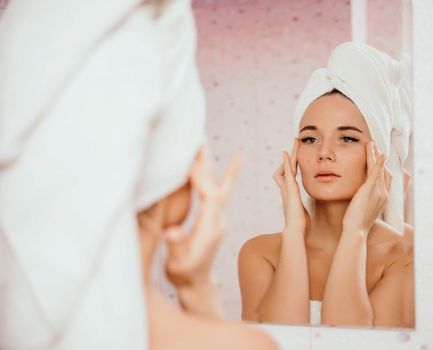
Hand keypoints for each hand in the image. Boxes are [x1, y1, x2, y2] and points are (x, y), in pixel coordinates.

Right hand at [164, 148, 240, 287]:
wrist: (198, 284)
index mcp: (210, 230)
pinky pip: (217, 192)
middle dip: (207, 166)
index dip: (202, 180)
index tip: (191, 162)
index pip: (210, 198)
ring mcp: (219, 218)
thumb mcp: (177, 265)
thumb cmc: (184, 275)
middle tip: (201, 144)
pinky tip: (233, 161)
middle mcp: (219, 221)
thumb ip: (176, 247)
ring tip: (205, 147)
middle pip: (217, 188)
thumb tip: (172, 233)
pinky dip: (217, 176)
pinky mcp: (216, 217)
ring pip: (218, 188)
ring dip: (211, 167)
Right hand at [273, 138, 309, 233]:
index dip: (292, 164)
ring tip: (295, 143)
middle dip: (291, 155)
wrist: (295, 230)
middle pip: (286, 167)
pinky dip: (285, 162)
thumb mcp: (304, 212)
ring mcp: (287, 188)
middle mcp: (286, 188)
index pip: (290, 174)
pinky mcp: (289, 189)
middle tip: (296, 142)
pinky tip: (286, 153)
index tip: (296, 156)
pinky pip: (286, 172)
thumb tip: (309, 210)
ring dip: (290, 155)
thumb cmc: (300, 224)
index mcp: (290, 192)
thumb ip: (304, 207)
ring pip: (286, 167)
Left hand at [342, 142, 391, 235]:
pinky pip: (375, 173)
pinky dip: (378, 162)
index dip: (383, 167)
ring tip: (372, 145)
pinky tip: (378, 153)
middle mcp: (384, 194)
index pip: (386, 178)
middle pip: (384, 171)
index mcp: (383, 198)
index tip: (379, 158)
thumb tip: (361, 198)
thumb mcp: (364, 210)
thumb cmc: (357, 223)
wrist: (356, 231)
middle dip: (380, 158)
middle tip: (376, 147)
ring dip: (376, 155)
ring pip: (379, 169)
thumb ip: (365, 201)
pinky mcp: (369, 190)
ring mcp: (378, 192)